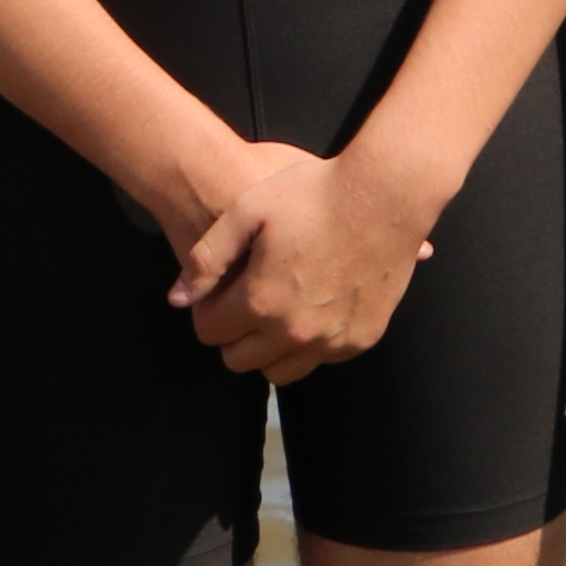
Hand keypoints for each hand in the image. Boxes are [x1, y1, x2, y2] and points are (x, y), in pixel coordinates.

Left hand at [169, 141, 449, 385]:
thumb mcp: (247, 211)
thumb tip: (177, 300)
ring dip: (268, 348)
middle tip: (244, 300)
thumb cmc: (313, 193)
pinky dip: (308, 344)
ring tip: (274, 309)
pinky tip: (310, 307)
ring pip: (279, 372)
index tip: (219, 291)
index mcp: (260, 301)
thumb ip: (206, 258)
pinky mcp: (362, 339)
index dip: (207, 310)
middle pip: (239, 360)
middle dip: (233, 334)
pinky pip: (320, 359)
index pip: (210, 332)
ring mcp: (332, 340)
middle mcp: (295, 332)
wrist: (387, 194)